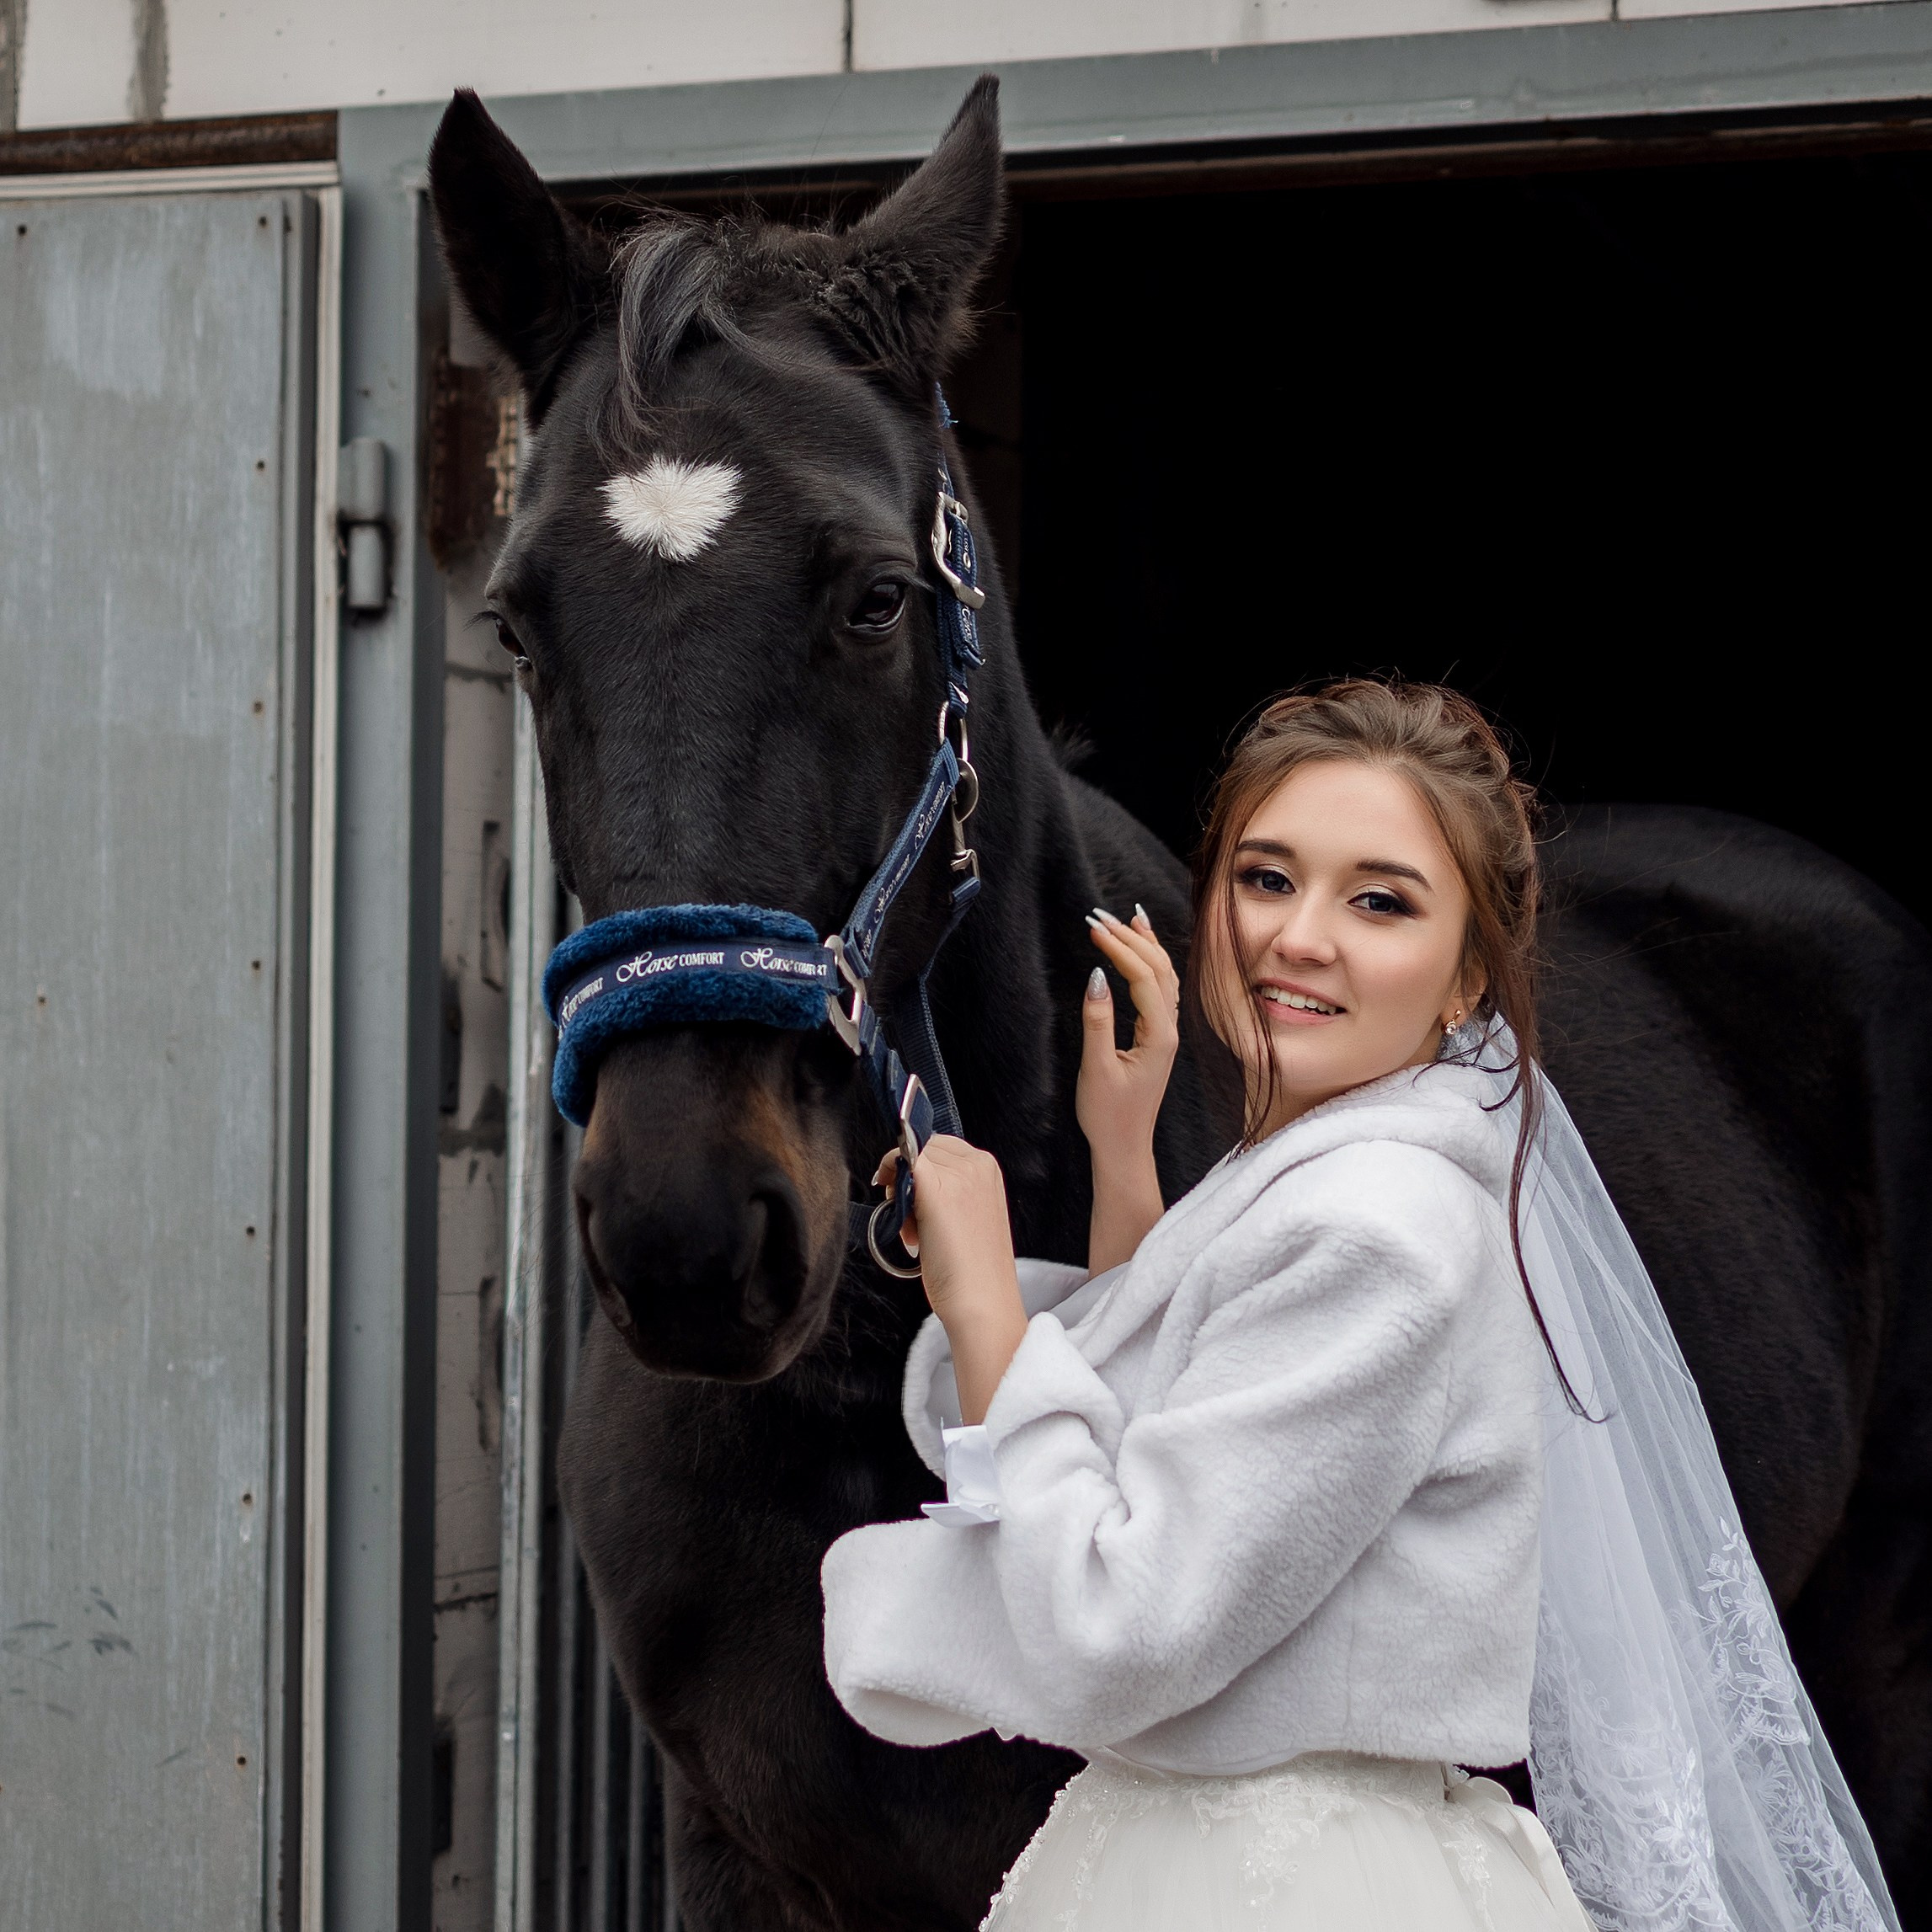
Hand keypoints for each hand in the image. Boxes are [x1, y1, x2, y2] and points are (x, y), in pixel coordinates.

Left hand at [874, 1136, 1027, 1421]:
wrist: (982, 1303)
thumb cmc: (973, 1272)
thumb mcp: (970, 1217)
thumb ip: (951, 1193)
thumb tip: (911, 1181)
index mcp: (989, 1169)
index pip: (940, 1147)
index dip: (919, 1169)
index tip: (911, 1199)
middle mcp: (977, 1164)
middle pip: (923, 1149)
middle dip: (908, 1178)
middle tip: (908, 1219)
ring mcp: (959, 1175)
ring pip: (909, 1157)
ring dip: (899, 1188)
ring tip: (912, 1231)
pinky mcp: (937, 1189)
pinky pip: (900, 1159)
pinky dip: (888, 1174)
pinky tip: (892, 1207)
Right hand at [1077, 906, 1179, 1271]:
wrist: (1124, 1146)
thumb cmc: (1108, 1114)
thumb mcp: (1096, 1068)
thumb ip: (1097, 1022)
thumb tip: (1096, 977)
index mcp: (1158, 1036)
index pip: (1142, 977)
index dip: (1118, 949)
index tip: (1092, 928)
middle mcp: (1169, 1029)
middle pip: (1158, 969)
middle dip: (1130, 938)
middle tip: (1098, 916)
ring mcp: (1166, 1032)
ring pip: (1164, 976)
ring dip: (1145, 945)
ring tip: (1126, 919)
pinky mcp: (1157, 1037)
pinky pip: (1160, 989)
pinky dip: (1150, 963)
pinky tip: (1139, 952)